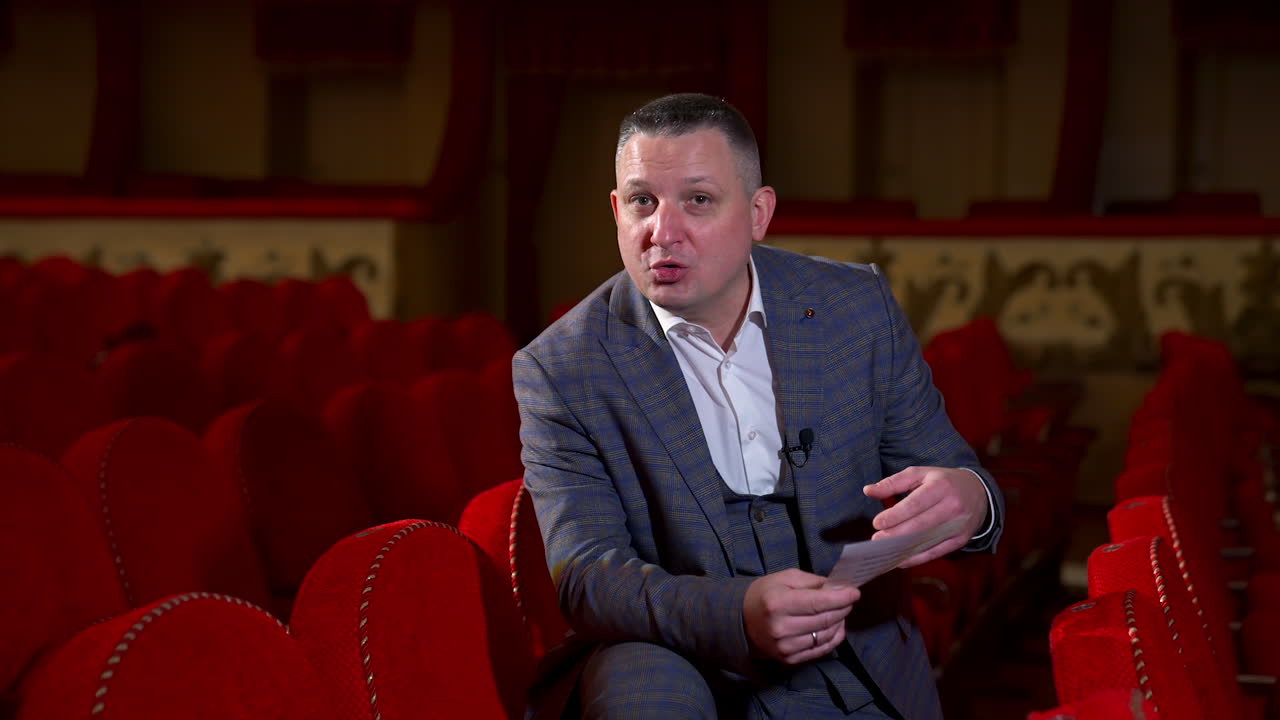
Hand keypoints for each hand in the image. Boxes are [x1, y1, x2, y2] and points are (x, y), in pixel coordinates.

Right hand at [742, 569, 859, 664]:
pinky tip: (836, 627)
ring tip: (841, 612)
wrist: (742, 620)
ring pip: (825, 636)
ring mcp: (785, 647)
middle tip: (849, 600)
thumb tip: (838, 587)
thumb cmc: (765, 594)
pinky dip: (833, 638)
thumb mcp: (785, 578)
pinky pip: (820, 650)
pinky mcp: (789, 659)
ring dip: (839, 622)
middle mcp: (782, 628)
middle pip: (824, 620)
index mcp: (779, 604)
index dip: (841, 598)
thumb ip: (812, 581)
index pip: (818, 603)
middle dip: (843, 608)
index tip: (855, 592)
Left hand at [863, 466, 988, 567]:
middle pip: (921, 525)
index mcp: (941, 486)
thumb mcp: (919, 474)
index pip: (915, 504)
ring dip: (904, 548)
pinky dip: (918, 558)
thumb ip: (893, 482)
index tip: (877, 523)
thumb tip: (867, 490)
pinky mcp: (961, 539)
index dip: (895, 515)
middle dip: (896, 534)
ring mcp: (959, 525)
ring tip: (885, 551)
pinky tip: (901, 560)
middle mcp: (953, 506)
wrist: (977, 492)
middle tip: (876, 540)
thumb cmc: (941, 482)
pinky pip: (937, 552)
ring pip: (928, 540)